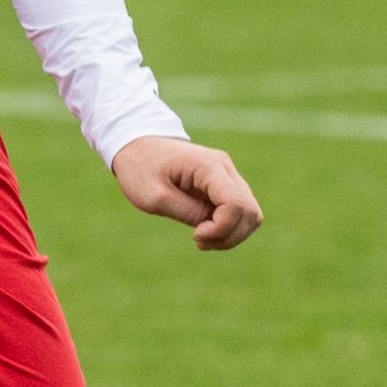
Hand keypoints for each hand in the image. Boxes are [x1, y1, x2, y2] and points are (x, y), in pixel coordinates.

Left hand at [111, 136, 263, 250]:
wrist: (135, 145)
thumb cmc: (140, 168)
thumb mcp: (154, 196)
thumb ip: (188, 212)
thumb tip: (215, 227)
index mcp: (209, 166)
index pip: (235, 204)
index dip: (221, 229)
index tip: (195, 236)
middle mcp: (225, 167)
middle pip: (250, 212)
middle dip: (229, 235)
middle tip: (199, 241)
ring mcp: (227, 174)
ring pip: (250, 213)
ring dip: (232, 234)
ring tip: (202, 239)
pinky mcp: (224, 184)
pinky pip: (240, 211)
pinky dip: (228, 227)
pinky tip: (206, 231)